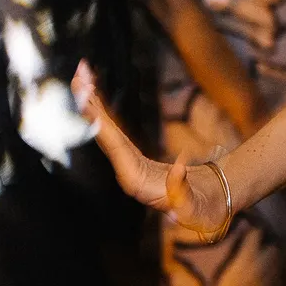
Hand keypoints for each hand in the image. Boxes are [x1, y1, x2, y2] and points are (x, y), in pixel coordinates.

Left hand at [72, 63, 231, 241]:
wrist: (206, 207)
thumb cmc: (201, 211)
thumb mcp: (196, 208)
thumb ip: (185, 192)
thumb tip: (180, 167)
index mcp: (136, 182)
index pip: (115, 149)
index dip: (102, 127)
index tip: (90, 105)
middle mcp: (125, 170)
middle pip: (103, 134)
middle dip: (90, 105)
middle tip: (79, 74)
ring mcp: (127, 160)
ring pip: (105, 128)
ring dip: (93, 102)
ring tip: (83, 74)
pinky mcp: (132, 154)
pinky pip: (113, 128)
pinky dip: (103, 109)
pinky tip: (94, 93)